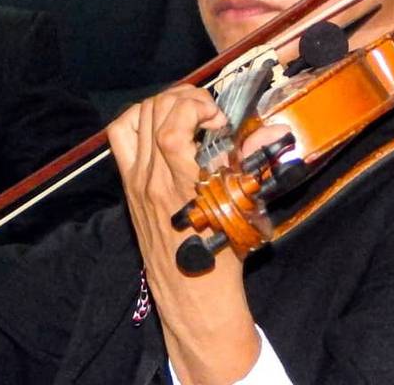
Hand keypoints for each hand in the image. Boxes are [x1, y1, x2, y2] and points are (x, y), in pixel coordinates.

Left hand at [106, 85, 286, 383]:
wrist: (192, 295)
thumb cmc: (222, 257)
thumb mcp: (243, 209)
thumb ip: (251, 163)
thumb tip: (272, 131)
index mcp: (179, 187)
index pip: (170, 127)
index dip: (195, 107)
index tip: (218, 119)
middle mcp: (149, 180)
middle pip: (150, 113)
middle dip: (182, 98)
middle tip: (207, 112)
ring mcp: (134, 183)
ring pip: (131, 121)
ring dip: (160, 104)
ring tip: (185, 112)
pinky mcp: (129, 187)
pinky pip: (121, 141)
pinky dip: (138, 121)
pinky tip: (162, 126)